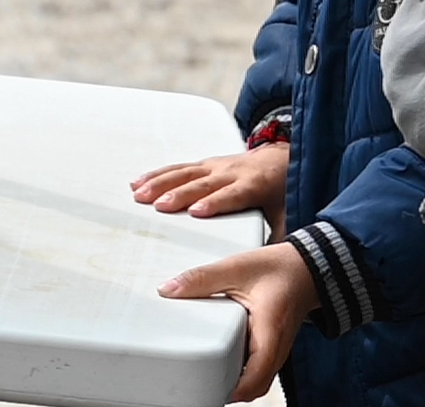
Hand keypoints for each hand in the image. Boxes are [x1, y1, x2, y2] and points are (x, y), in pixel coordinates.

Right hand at [131, 143, 288, 230]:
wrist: (281, 159)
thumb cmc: (281, 191)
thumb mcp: (286, 217)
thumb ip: (275, 240)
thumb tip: (263, 266)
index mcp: (252, 186)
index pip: (232, 195)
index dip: (214, 202)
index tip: (197, 211)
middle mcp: (231, 173)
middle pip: (202, 184)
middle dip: (179, 194)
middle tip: (159, 206)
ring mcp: (215, 166)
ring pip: (185, 173)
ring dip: (161, 182)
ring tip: (140, 194)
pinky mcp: (204, 164)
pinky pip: (178, 168)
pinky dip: (157, 174)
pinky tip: (138, 182)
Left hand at [163, 241, 315, 402]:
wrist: (304, 268)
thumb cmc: (278, 268)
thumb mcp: (235, 268)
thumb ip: (201, 278)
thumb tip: (169, 289)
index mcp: (270, 332)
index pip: (255, 377)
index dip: (233, 391)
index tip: (210, 391)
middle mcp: (276, 348)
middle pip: (255, 386)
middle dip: (231, 391)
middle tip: (202, 386)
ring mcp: (276, 350)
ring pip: (257, 380)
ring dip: (237, 383)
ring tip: (208, 377)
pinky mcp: (271, 346)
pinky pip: (258, 368)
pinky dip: (242, 372)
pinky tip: (222, 361)